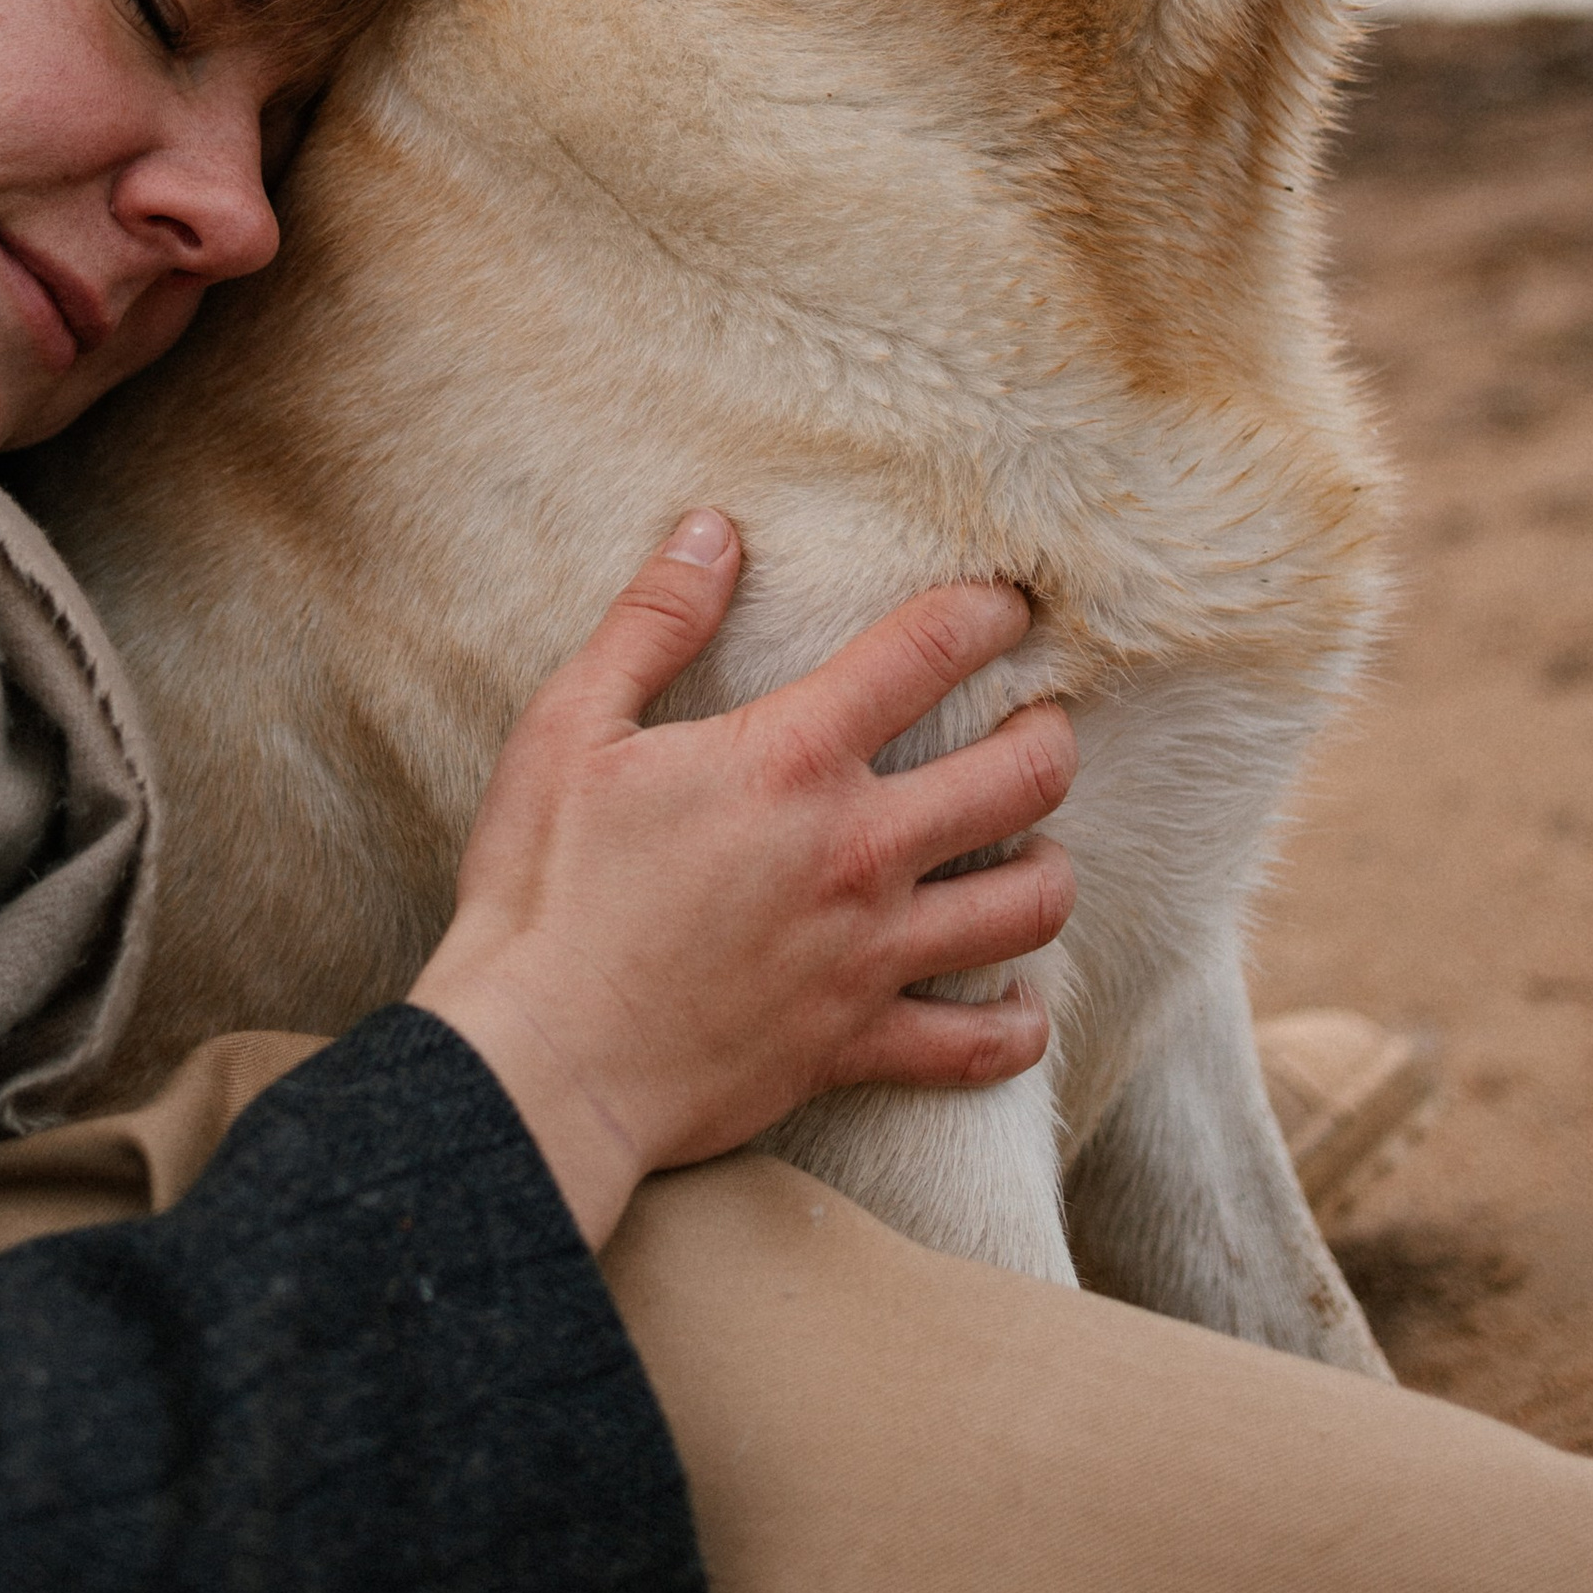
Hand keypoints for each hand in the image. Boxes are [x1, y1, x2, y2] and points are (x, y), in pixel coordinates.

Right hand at [407, 508, 1076, 1250]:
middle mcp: (857, 850)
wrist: (542, 1061)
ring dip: (1049, 869)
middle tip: (1040, 723)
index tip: (1009, 604)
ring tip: (1034, 848)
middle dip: (1049, 736)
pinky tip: (1015, 1004)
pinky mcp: (857, 1043)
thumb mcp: (571, 725)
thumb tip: (713, 531)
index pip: (927, 652)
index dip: (986, 613)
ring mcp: (869, 953)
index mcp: (792, 759)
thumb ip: (653, 621)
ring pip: (1029, 908)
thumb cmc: (544, 887)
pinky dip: (1012, 1028)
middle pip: (1022, 777)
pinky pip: (979, 1047)